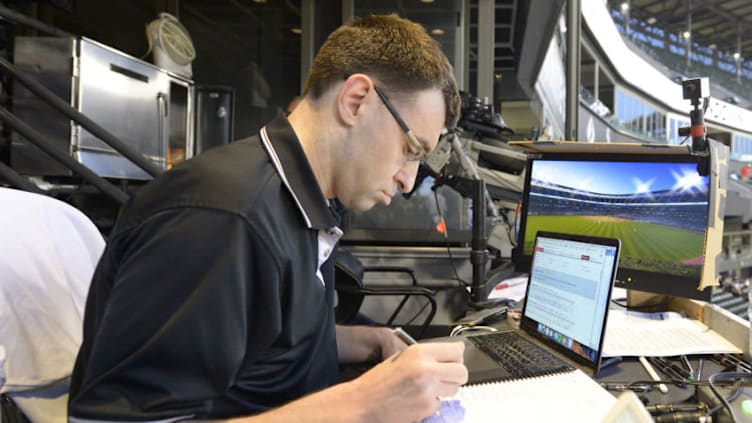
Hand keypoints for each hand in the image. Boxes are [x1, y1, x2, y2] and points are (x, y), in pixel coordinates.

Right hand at [347, 342, 467, 422]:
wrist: (362, 403)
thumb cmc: (378, 381)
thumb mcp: (402, 358)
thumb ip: (429, 353)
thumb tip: (458, 349)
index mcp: (418, 353)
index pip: (456, 351)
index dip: (456, 357)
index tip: (453, 360)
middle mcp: (426, 369)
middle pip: (462, 372)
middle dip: (456, 375)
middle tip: (445, 376)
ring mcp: (428, 390)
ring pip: (454, 389)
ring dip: (445, 389)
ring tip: (427, 388)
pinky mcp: (427, 407)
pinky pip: (440, 403)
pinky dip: (432, 403)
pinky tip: (417, 399)